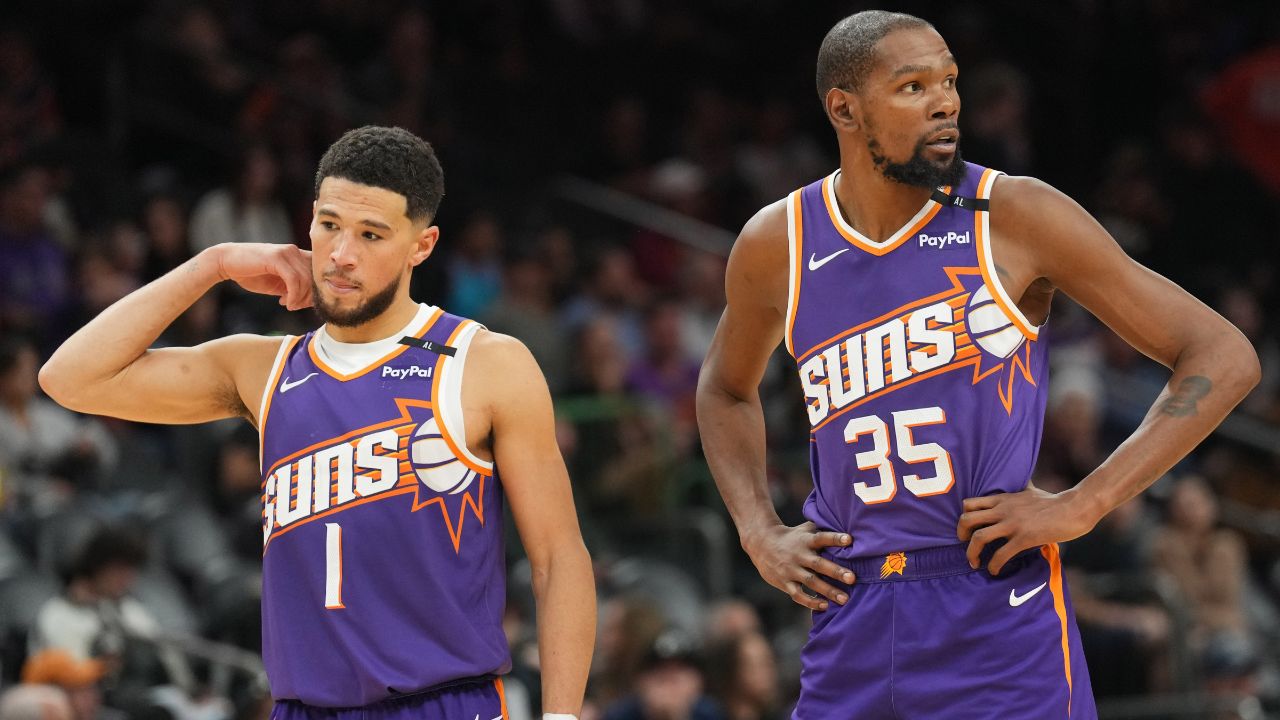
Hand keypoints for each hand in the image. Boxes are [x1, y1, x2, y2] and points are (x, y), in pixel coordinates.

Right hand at [212, 243, 313, 310]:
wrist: (226, 262)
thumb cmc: (251, 274)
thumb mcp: (278, 284)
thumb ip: (294, 288)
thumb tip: (311, 301)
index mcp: (297, 255)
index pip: (318, 273)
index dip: (315, 291)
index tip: (304, 304)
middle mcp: (295, 251)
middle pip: (315, 277)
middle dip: (309, 296)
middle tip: (296, 306)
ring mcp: (287, 252)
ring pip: (306, 279)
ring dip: (300, 298)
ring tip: (289, 305)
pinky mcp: (277, 257)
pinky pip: (294, 279)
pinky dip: (293, 295)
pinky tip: (285, 302)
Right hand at [741, 522, 853, 610]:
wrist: (761, 543)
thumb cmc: (792, 537)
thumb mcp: (804, 530)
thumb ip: (822, 530)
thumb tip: (847, 528)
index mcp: (805, 540)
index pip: (821, 538)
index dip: (835, 538)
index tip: (849, 539)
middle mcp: (798, 555)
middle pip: (818, 564)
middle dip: (835, 571)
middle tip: (852, 578)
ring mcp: (790, 570)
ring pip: (810, 582)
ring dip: (828, 591)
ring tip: (845, 599)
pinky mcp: (784, 582)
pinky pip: (798, 594)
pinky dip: (810, 602)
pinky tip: (825, 606)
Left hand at [957, 486, 1099, 574]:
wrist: (1074, 508)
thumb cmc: (1054, 501)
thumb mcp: (1030, 490)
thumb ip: (1018, 490)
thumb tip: (1020, 482)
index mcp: (1003, 499)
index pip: (970, 504)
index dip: (964, 518)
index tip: (967, 530)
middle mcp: (1003, 510)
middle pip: (967, 519)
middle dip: (961, 534)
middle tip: (965, 545)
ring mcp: (1013, 524)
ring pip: (979, 538)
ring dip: (972, 554)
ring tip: (975, 563)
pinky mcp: (1024, 538)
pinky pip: (1001, 554)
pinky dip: (994, 565)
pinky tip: (995, 570)